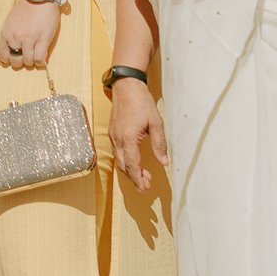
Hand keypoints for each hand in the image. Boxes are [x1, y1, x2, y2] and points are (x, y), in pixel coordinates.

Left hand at [0, 0, 60, 67]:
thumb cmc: (26, 8)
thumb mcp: (11, 22)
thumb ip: (9, 35)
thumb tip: (10, 50)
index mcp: (6, 33)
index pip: (3, 55)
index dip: (8, 60)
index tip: (14, 59)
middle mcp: (16, 38)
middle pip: (15, 61)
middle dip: (21, 62)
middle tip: (27, 56)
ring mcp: (29, 39)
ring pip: (28, 61)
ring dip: (32, 61)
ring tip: (35, 55)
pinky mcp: (43, 39)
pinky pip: (39, 59)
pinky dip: (41, 61)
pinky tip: (42, 56)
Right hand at [109, 77, 168, 192]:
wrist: (126, 86)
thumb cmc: (141, 102)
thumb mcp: (156, 123)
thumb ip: (159, 144)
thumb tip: (164, 162)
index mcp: (128, 138)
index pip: (132, 165)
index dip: (138, 179)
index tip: (145, 188)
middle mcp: (118, 139)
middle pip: (123, 166)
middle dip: (134, 178)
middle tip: (146, 185)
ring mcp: (113, 136)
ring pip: (119, 160)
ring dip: (130, 170)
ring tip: (143, 175)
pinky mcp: (112, 132)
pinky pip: (117, 152)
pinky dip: (125, 161)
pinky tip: (133, 161)